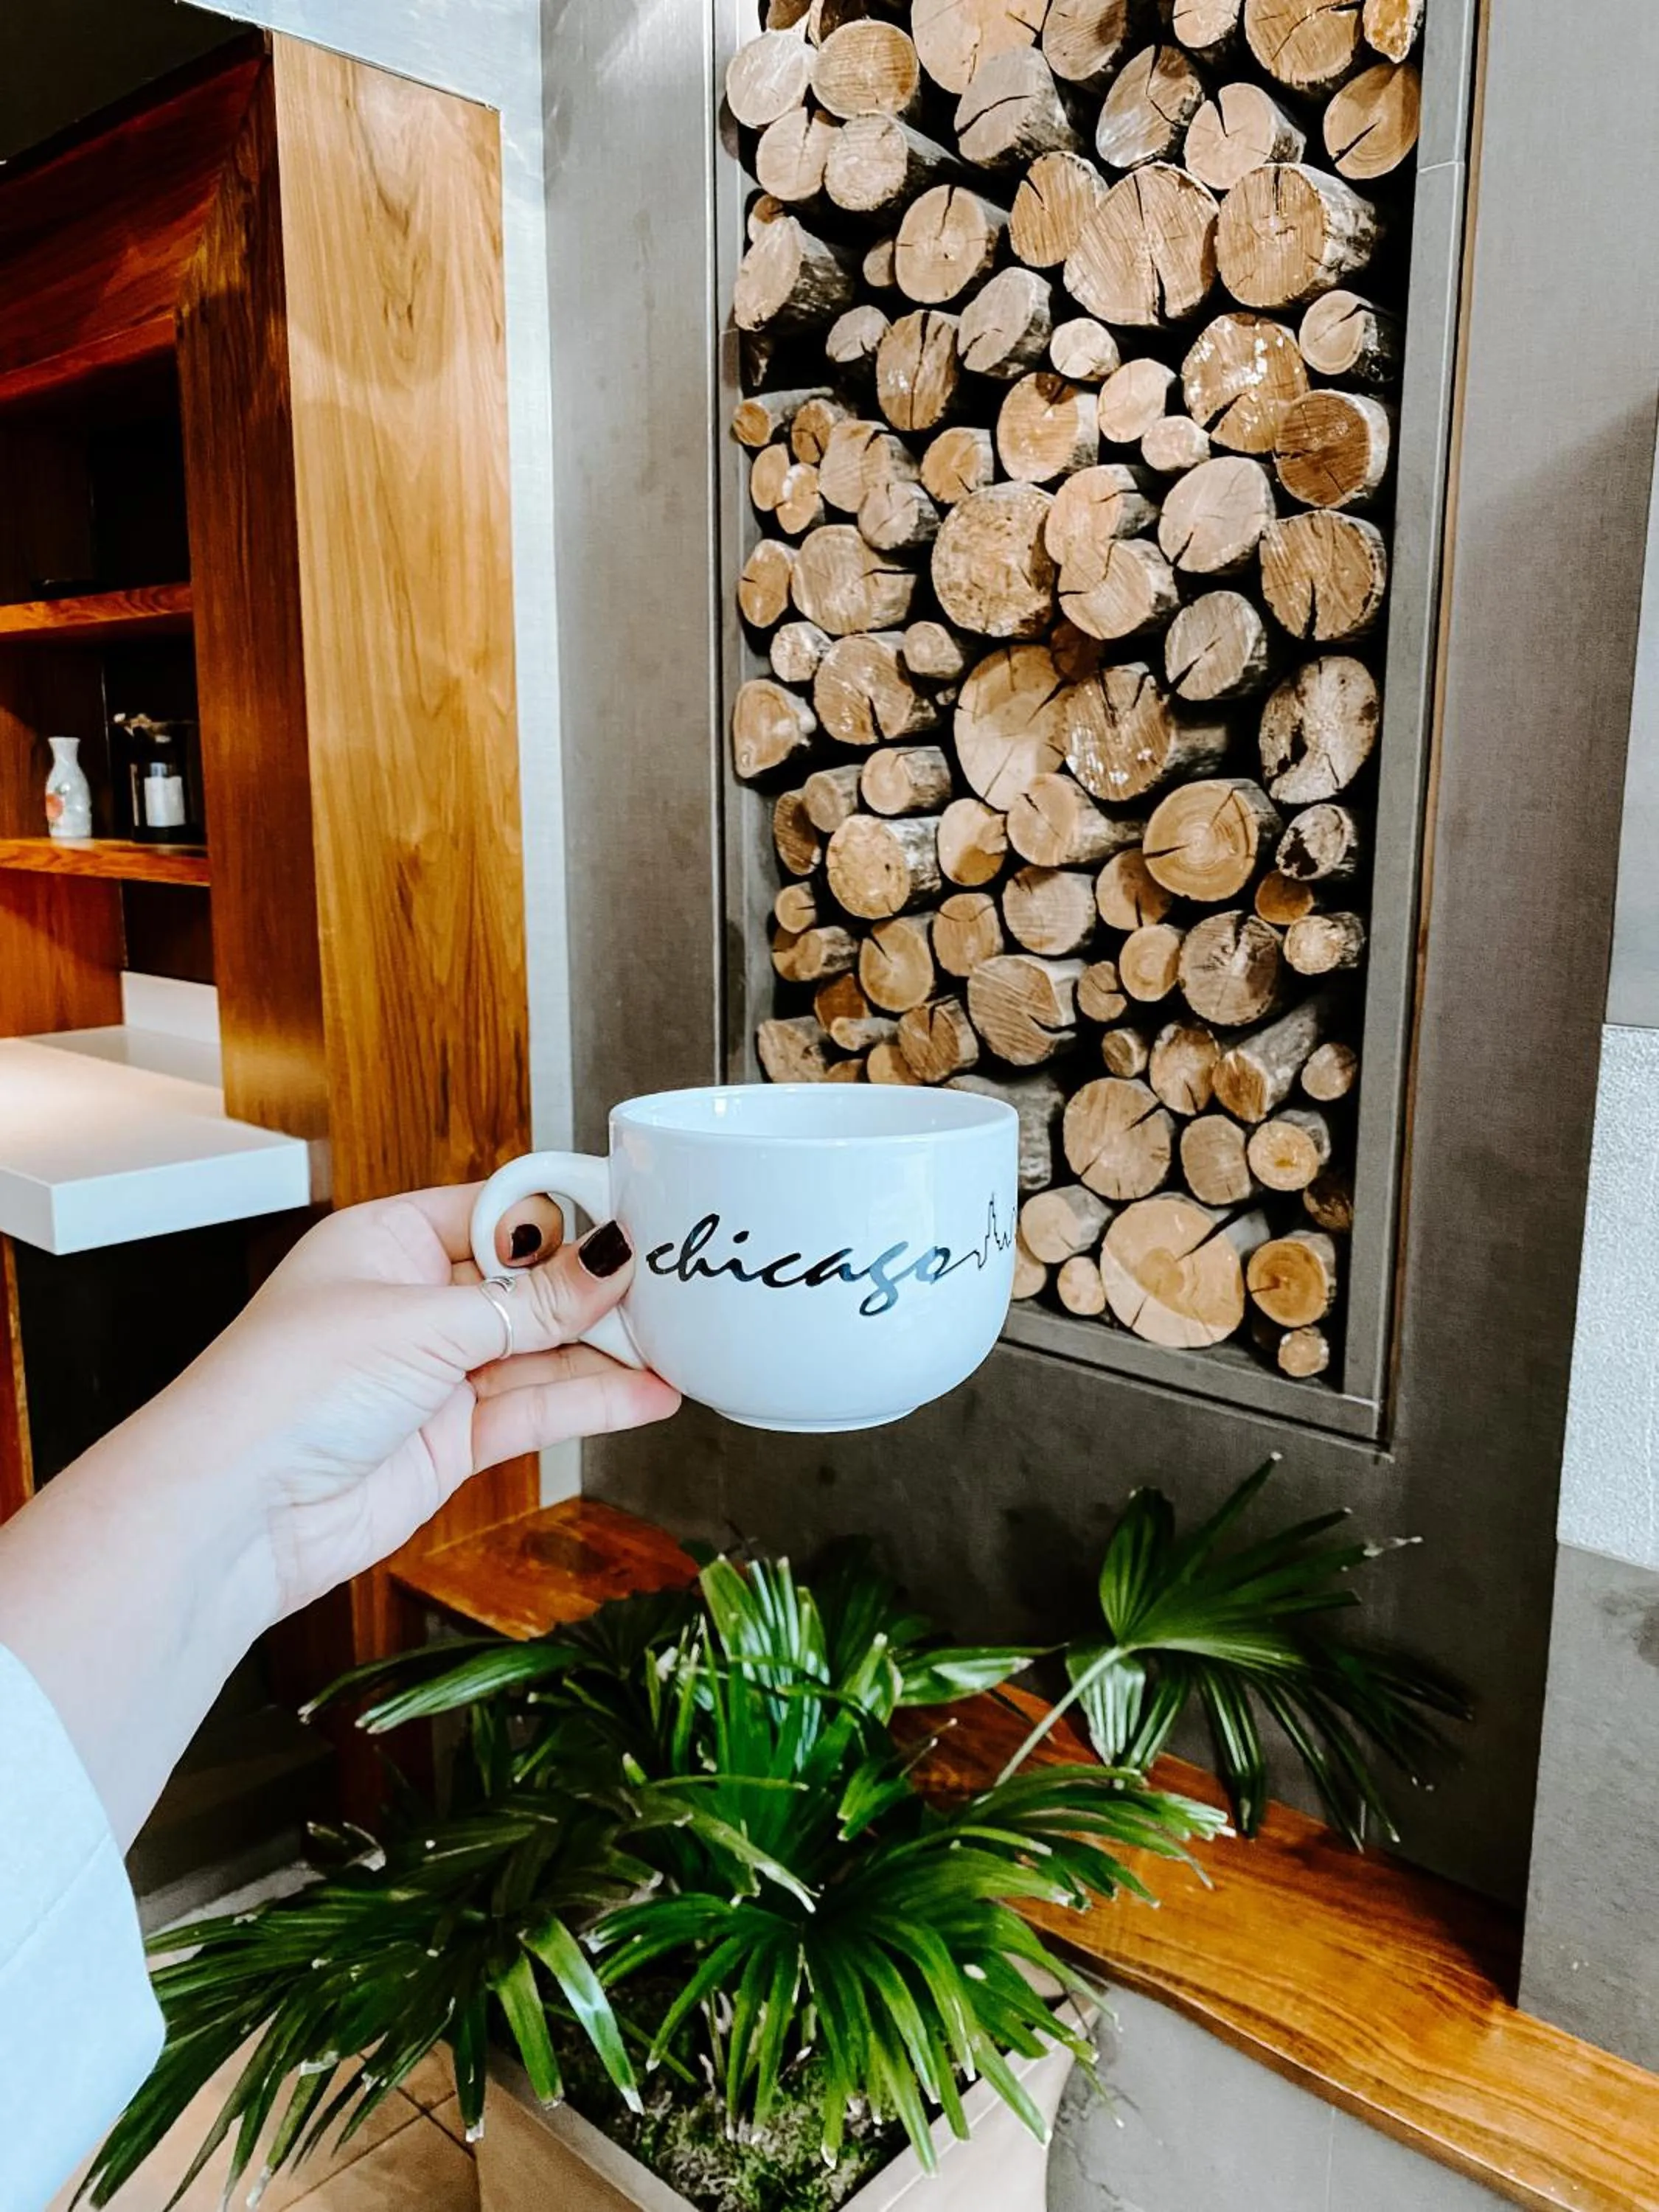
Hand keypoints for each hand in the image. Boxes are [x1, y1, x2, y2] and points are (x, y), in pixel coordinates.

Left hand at [0, 1185, 677, 1845]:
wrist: (235, 1513)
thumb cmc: (283, 1392)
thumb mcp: (424, 1322)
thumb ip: (531, 1302)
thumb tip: (609, 1260)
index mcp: (389, 1241)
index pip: (501, 1211)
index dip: (569, 1216)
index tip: (639, 1219)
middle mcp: (414, 1303)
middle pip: (531, 1284)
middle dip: (598, 1290)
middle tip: (673, 1287)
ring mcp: (434, 1374)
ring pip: (542, 1351)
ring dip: (607, 1350)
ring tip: (681, 1343)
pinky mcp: (450, 1439)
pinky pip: (536, 1409)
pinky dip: (593, 1402)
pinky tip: (646, 1393)